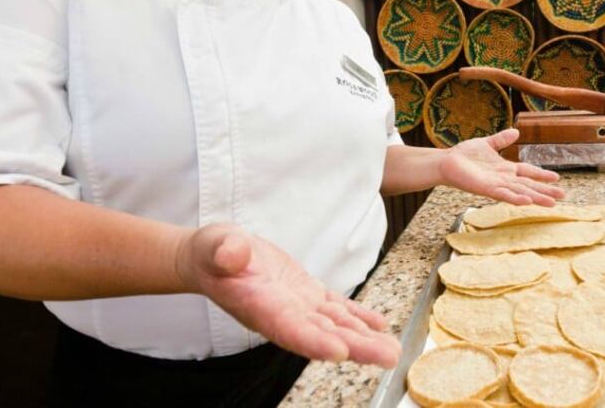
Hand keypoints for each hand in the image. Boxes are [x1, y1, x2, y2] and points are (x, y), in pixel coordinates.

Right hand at [175, 224, 399, 367]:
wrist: (215, 258)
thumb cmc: (212, 255)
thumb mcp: (214, 247)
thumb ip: (223, 253)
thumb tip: (232, 252)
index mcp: (261, 307)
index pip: (290, 329)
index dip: (314, 342)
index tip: (339, 351)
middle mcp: (284, 313)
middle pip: (323, 335)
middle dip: (357, 347)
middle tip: (387, 357)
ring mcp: (298, 306)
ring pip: (336, 325)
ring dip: (365, 337)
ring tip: (392, 349)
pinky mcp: (307, 293)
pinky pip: (336, 307)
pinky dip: (359, 315)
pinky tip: (379, 324)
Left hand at [438, 128, 563, 205]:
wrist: (447, 161)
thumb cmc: (464, 155)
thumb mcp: (487, 143)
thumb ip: (501, 139)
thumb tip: (516, 131)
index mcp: (505, 169)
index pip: (528, 172)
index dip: (542, 175)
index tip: (557, 178)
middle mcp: (503, 179)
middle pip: (528, 185)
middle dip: (545, 191)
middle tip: (562, 196)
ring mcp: (496, 185)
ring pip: (520, 192)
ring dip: (535, 197)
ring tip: (551, 203)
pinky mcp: (486, 189)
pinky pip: (503, 194)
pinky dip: (515, 198)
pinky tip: (527, 201)